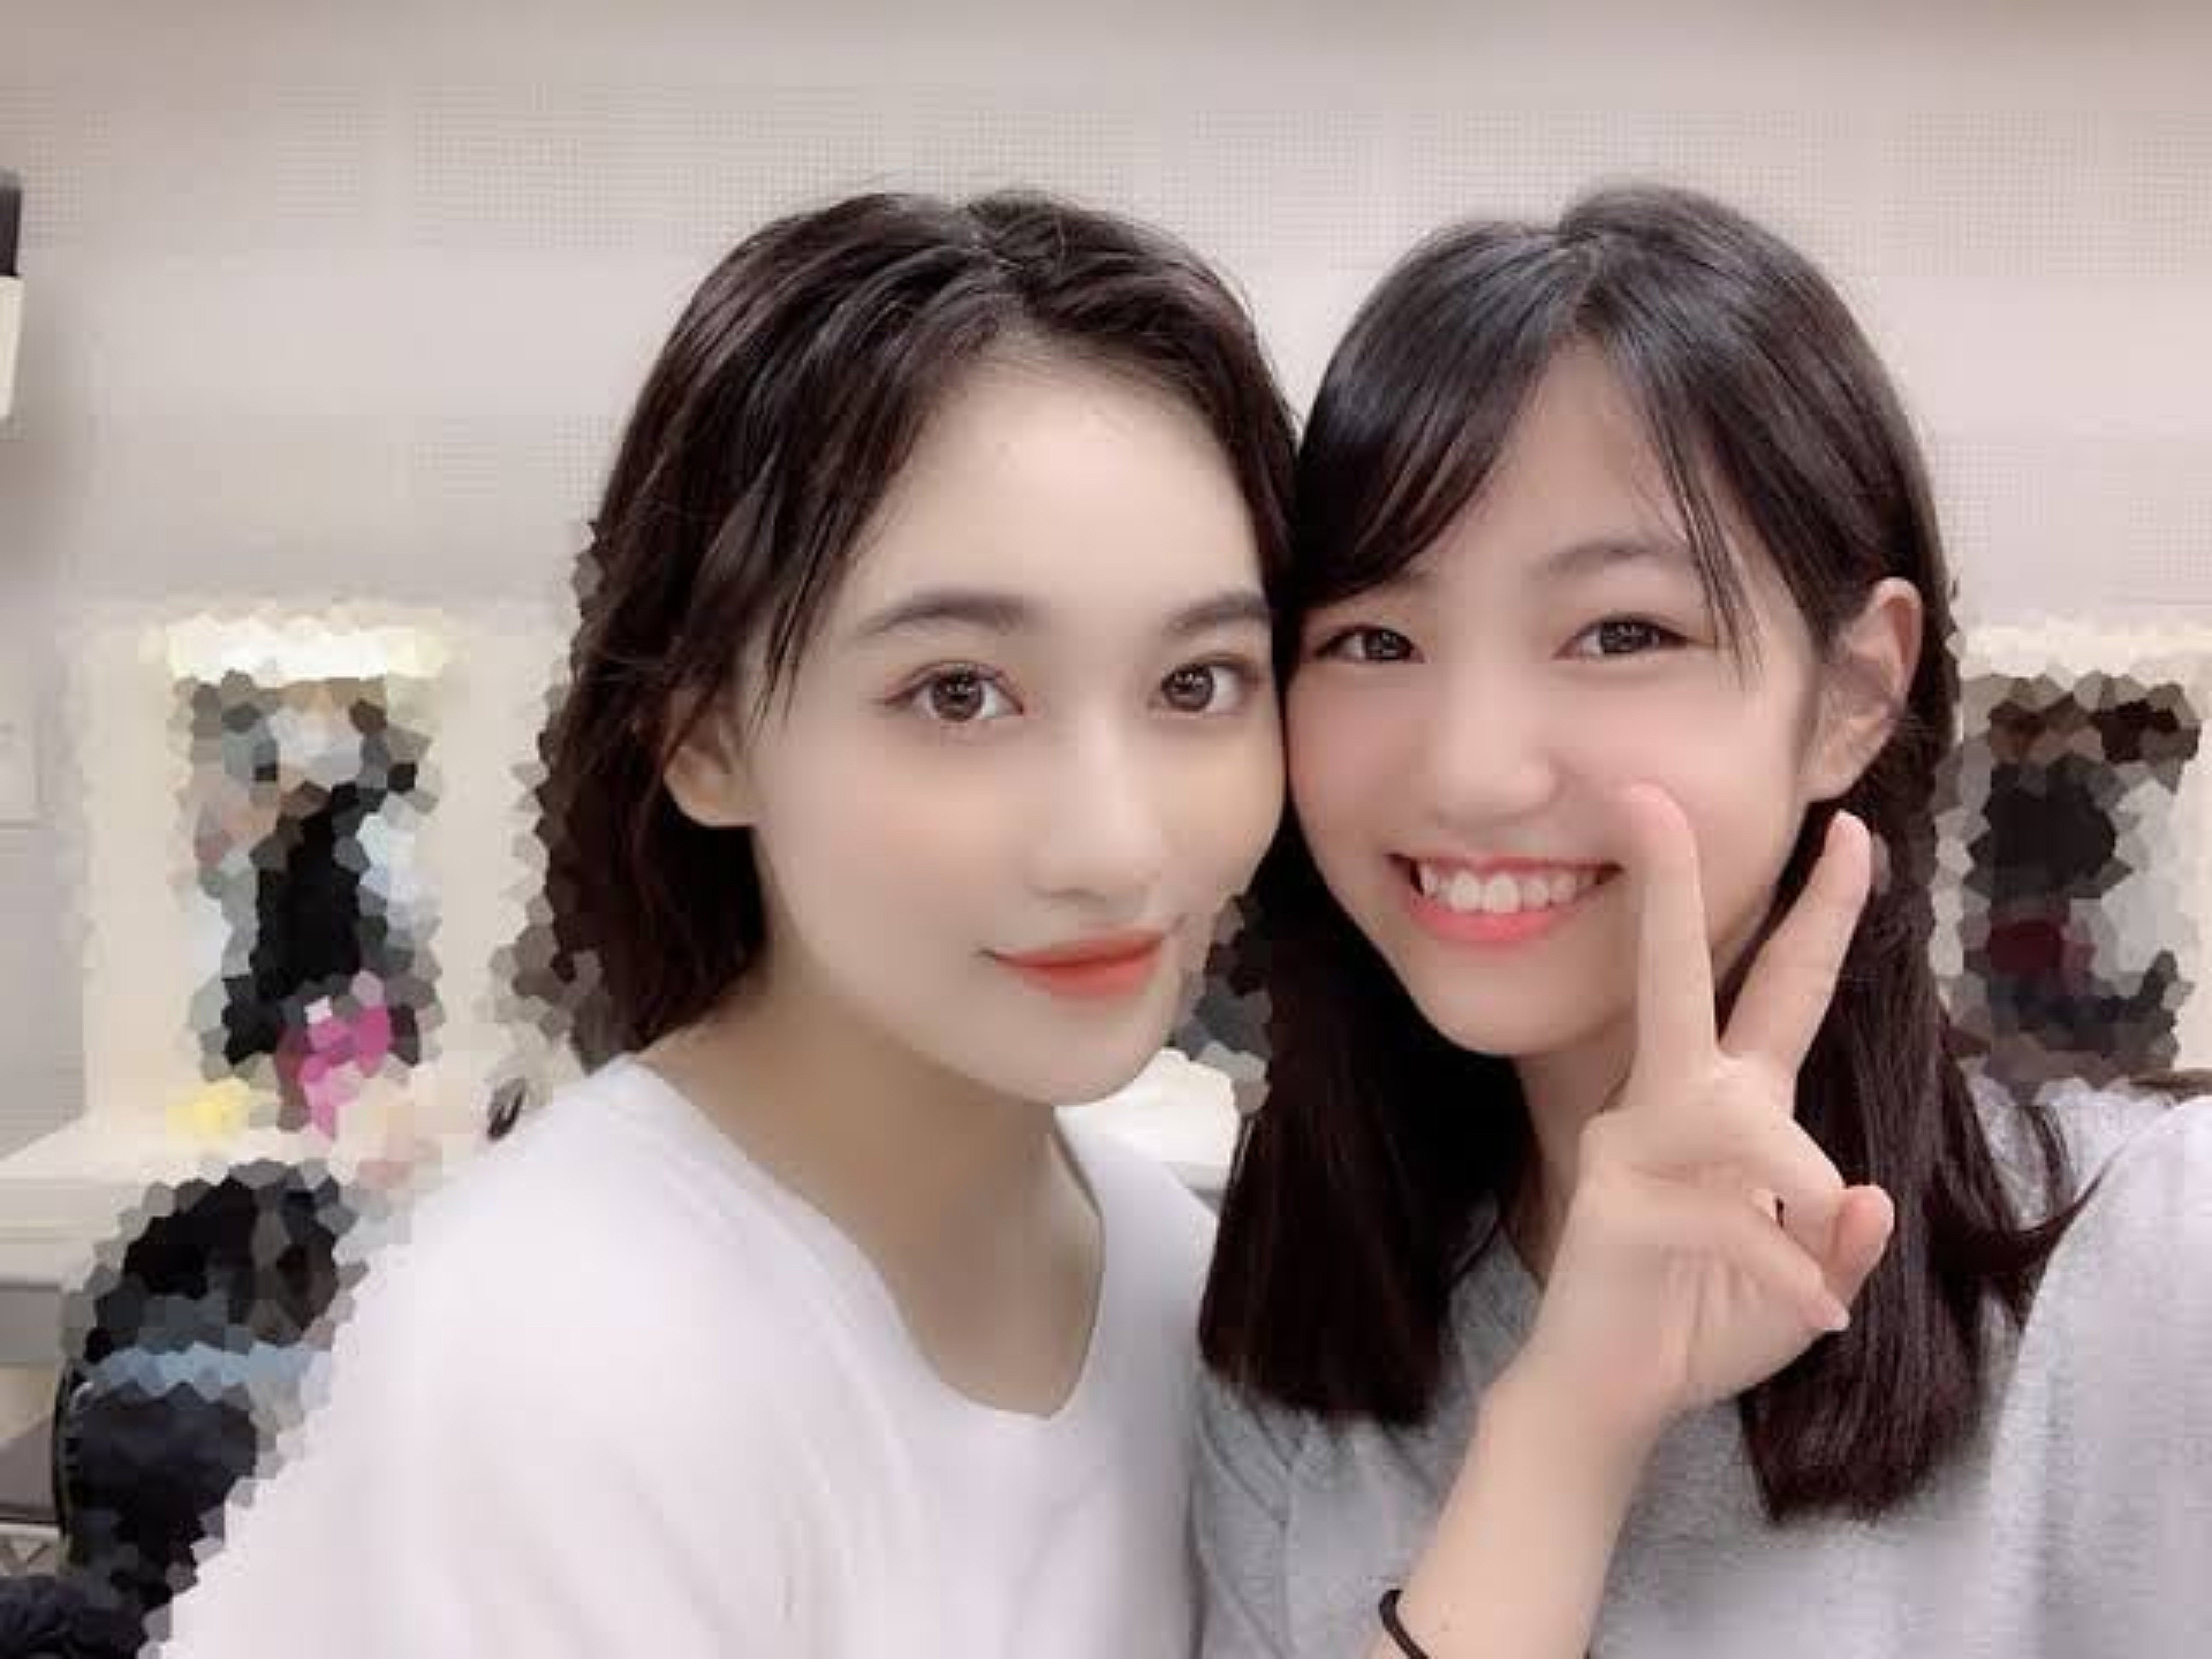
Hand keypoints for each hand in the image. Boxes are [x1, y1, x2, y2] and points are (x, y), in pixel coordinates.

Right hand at [1510, 785, 1895, 1451]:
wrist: (1610, 1394)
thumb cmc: (1701, 1321)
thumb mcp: (1806, 1286)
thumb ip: (1842, 1244)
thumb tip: (1869, 1196)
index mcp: (1725, 1106)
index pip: (1776, 991)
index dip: (1817, 915)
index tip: (1850, 834)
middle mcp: (1668, 1105)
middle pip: (1674, 977)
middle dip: (1667, 888)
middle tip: (1647, 801)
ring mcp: (1627, 1147)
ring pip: (1738, 1119)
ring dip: (1798, 1190)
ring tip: (1822, 1275)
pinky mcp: (1611, 1203)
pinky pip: (1727, 1219)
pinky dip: (1786, 1275)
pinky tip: (1811, 1316)